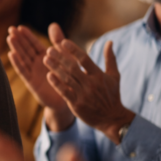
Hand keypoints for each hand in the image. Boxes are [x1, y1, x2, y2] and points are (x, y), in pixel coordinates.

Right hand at [7, 25, 67, 111]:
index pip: (34, 44)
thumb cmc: (69, 77)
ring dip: (16, 48)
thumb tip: (53, 24)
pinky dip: (17, 63)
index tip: (20, 27)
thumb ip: (59, 41)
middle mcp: (37, 64)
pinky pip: (23, 71)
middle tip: (10, 29)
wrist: (70, 97)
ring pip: (23, 58)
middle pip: (26, 49)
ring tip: (10, 38)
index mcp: (45, 56)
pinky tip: (11, 54)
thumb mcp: (66, 56)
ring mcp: (33, 73)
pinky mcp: (32, 82)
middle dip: (18, 39)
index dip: (27, 36)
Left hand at [43, 24, 134, 142]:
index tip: (63, 42)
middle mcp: (91, 83)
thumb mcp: (114, 76)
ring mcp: (83, 94)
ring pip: (67, 78)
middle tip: (48, 49)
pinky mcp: (77, 104)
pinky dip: (56, 84)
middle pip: (73, 67)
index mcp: (99, 75)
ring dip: (55, 68)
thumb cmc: (112, 95)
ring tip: (45, 59)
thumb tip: (109, 42)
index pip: (84, 59)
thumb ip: (110, 58)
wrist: (111, 118)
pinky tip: (49, 75)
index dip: (73, 50)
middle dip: (60, 58)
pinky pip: (64, 92)